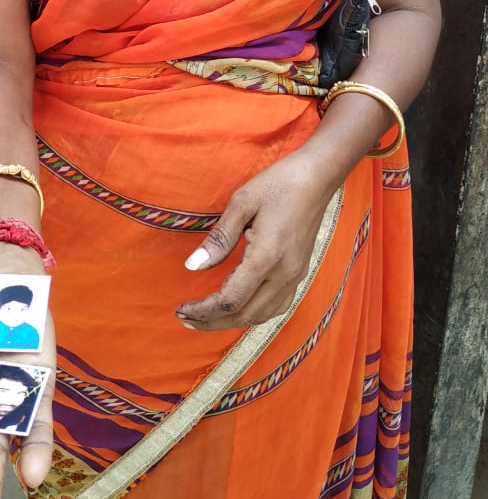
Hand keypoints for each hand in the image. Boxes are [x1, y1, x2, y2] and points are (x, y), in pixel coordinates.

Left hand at [175, 152, 333, 330]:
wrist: (317, 177)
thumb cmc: (278, 184)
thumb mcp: (241, 203)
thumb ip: (218, 239)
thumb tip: (192, 266)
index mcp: (266, 258)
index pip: (230, 300)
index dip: (203, 310)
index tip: (181, 309)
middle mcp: (283, 274)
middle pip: (244, 315)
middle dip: (212, 322)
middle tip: (184, 318)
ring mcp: (295, 276)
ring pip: (261, 315)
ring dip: (231, 321)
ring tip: (205, 317)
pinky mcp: (299, 273)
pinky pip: (276, 307)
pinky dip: (253, 314)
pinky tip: (238, 308)